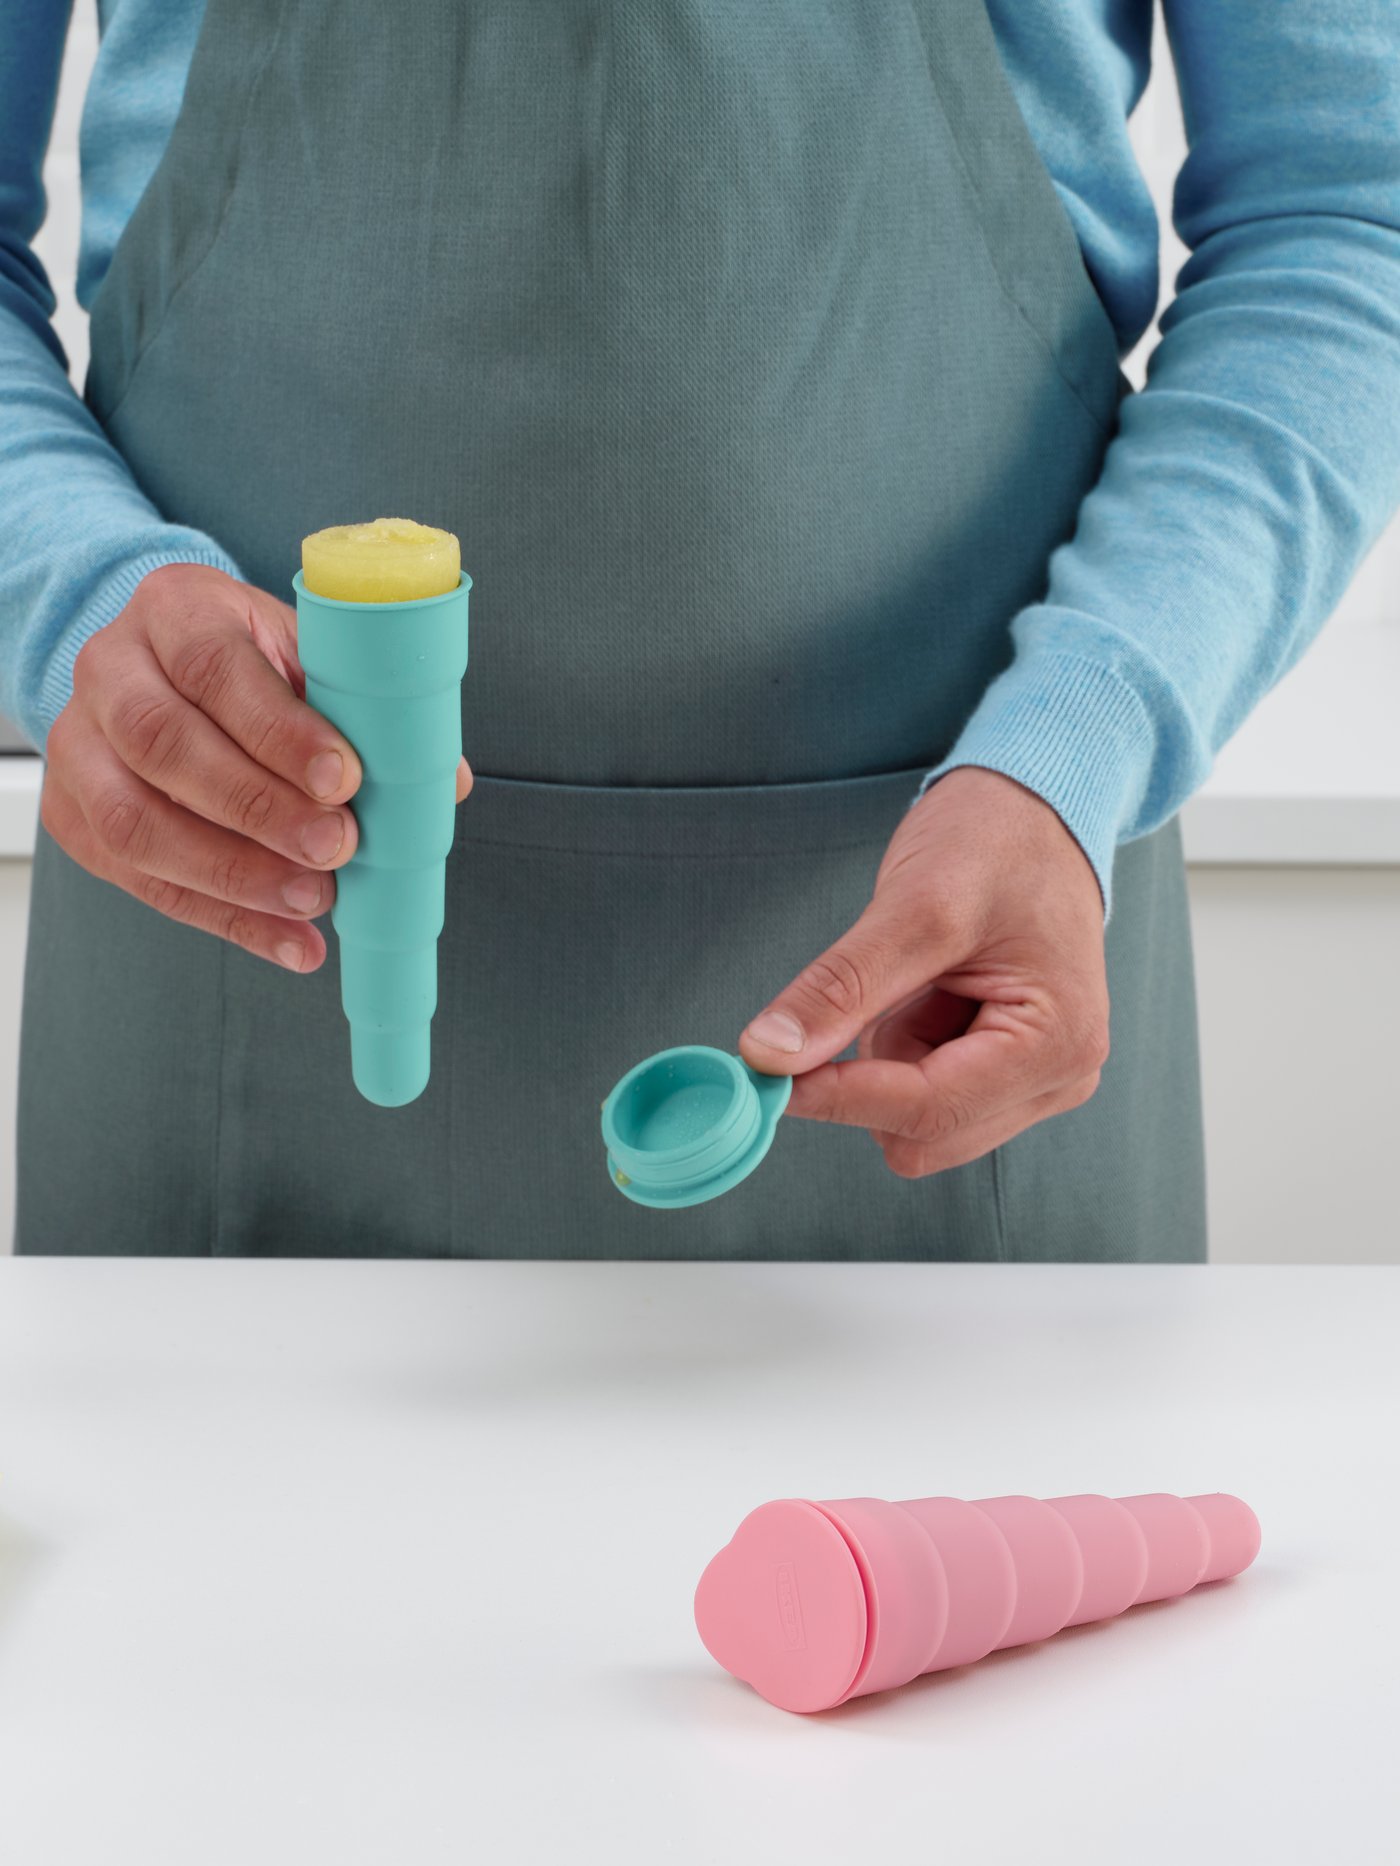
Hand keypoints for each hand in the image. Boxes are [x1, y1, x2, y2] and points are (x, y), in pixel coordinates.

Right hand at [42, 563, 472, 971]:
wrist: (161, 666)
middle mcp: (110, 669)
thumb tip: (441, 783)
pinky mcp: (74, 815)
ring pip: (136, 822)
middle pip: (165, 745)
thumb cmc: (249, 661)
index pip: (215, 666)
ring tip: (313, 901)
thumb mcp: (304, 652)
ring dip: (235, 875)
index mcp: (175, 609)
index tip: (343, 778)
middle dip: (259, 810)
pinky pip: (141, 881)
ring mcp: (79, 745)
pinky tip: (290, 941)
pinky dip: (225, 920)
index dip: (279, 731)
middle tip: (337, 848)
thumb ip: (365, 707)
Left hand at [738, 767, 1109, 1177]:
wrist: (1033, 811)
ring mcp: (1036, 1081)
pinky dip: (899, 1053)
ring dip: (886, 1063)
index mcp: (1058, 1043)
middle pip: (923, 1136)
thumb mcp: (914, 905)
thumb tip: (768, 1055)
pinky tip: (926, 993)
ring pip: (916, 1125)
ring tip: (918, 980)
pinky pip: (923, 1097)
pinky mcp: (1007, 1074)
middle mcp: (1059, 1077)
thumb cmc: (997, 841)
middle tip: (861, 996)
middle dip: (869, 1079)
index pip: (928, 1110)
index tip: (769, 1072)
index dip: (839, 1096)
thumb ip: (843, 988)